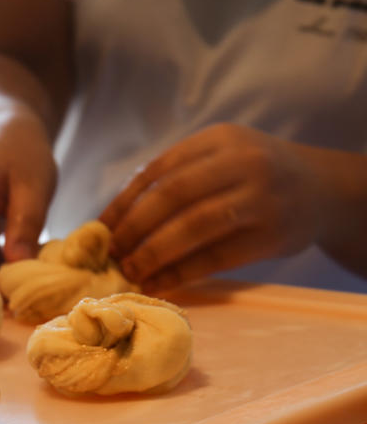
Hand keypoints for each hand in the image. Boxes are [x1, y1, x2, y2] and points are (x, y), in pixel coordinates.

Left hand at [100, 124, 325, 291]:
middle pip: (173, 197)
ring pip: (194, 228)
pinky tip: (159, 284)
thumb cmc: (252, 175)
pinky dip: (182, 274)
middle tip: (112, 254)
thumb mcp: (219, 156)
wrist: (321, 189)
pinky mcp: (272, 236)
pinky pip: (216, 258)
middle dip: (135, 229)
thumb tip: (113, 220)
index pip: (158, 171)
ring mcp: (261, 199)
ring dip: (154, 254)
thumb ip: (174, 176)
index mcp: (219, 139)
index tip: (101, 230)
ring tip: (130, 271)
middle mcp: (242, 163)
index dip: (124, 203)